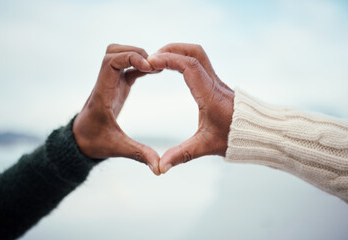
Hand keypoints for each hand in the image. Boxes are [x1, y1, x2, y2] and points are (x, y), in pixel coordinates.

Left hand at [73, 44, 160, 174]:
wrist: (80, 141)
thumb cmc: (94, 142)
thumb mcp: (118, 148)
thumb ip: (139, 154)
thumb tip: (159, 168)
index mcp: (102, 93)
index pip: (110, 62)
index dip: (130, 58)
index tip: (148, 67)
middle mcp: (104, 84)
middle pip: (113, 51)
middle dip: (134, 52)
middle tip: (153, 65)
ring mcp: (110, 83)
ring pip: (119, 55)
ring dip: (137, 56)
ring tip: (156, 67)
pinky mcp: (116, 86)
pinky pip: (127, 67)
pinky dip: (140, 65)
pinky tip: (154, 71)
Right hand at [147, 43, 234, 173]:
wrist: (258, 132)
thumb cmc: (234, 138)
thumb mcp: (205, 146)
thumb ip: (181, 155)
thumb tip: (160, 168)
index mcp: (210, 95)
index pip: (189, 66)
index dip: (169, 60)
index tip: (151, 62)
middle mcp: (213, 83)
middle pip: (194, 52)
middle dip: (171, 49)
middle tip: (152, 58)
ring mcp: (215, 81)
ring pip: (198, 54)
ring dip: (178, 52)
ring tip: (159, 60)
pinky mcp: (215, 83)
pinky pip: (199, 62)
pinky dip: (183, 59)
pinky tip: (173, 68)